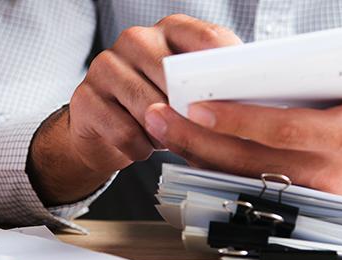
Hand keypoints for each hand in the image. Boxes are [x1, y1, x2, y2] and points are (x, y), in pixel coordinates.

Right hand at [29, 14, 242, 204]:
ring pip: (148, 107)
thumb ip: (214, 86)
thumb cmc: (159, 108)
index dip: (226, 68)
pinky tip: (141, 146)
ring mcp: (106, 65)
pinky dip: (139, 148)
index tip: (242, 97)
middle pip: (174, 76)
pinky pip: (125, 131)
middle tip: (202, 132)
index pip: (205, 39)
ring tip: (168, 140)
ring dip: (164, 133)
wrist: (103, 131)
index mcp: (169, 29)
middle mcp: (135, 39)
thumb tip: (256, 103)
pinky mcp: (85, 97)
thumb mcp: (189, 92)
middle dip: (190, 110)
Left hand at [145, 30, 341, 203]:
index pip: (283, 130)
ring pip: (240, 172)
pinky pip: (246, 175)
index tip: (199, 105)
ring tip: (156, 122)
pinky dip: (211, 157)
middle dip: (197, 138)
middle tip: (155, 113)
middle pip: (247, 159)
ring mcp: (310, 186)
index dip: (238, 120)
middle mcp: (325, 171)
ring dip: (195, 150)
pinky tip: (182, 135)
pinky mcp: (299, 189)